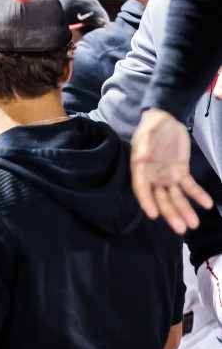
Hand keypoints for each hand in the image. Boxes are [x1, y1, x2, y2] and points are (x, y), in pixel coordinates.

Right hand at [131, 108, 212, 233]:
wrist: (166, 119)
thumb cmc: (152, 126)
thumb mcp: (147, 132)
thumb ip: (144, 145)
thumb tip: (140, 158)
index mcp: (141, 170)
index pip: (142, 189)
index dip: (147, 202)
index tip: (153, 215)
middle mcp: (153, 178)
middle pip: (161, 199)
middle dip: (171, 213)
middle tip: (181, 229)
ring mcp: (167, 177)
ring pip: (176, 197)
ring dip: (184, 210)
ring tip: (194, 224)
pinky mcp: (180, 173)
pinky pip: (189, 187)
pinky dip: (198, 195)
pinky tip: (207, 204)